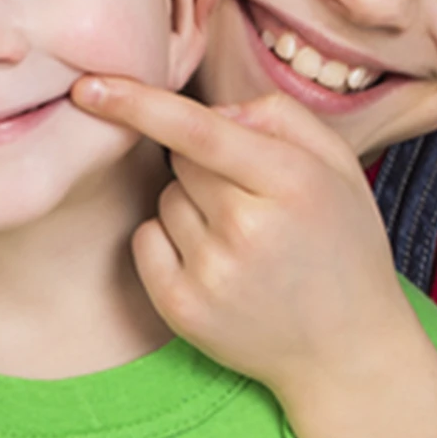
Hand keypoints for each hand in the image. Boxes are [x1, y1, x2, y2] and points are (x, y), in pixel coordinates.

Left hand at [71, 76, 414, 399]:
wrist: (348, 352)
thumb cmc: (341, 245)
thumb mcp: (338, 167)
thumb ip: (279, 117)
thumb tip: (213, 111)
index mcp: (292, 182)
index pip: (198, 129)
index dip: (138, 102)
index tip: (88, 85)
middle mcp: (248, 228)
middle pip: (179, 158)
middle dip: (204, 165)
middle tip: (253, 202)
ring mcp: (212, 273)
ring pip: (164, 199)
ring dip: (191, 206)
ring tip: (243, 240)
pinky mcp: (183, 308)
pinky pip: (146, 240)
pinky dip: (168, 241)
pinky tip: (214, 264)